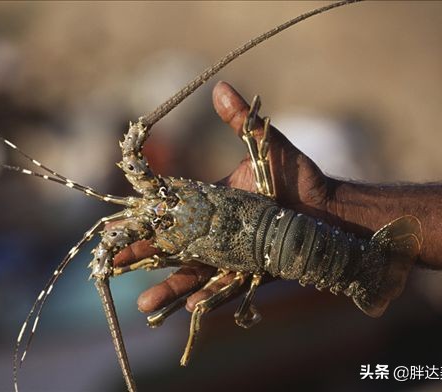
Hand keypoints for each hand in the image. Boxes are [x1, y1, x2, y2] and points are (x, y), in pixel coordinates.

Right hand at [114, 81, 334, 313]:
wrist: (329, 210)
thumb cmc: (298, 177)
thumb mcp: (267, 146)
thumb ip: (242, 122)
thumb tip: (219, 86)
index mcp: (212, 203)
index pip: (170, 211)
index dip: (144, 218)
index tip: (115, 225)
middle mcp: (215, 231)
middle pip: (172, 246)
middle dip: (143, 255)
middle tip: (112, 262)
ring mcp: (231, 254)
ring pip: (194, 272)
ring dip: (169, 286)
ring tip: (145, 304)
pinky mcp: (250, 271)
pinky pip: (227, 286)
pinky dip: (210, 296)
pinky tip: (191, 305)